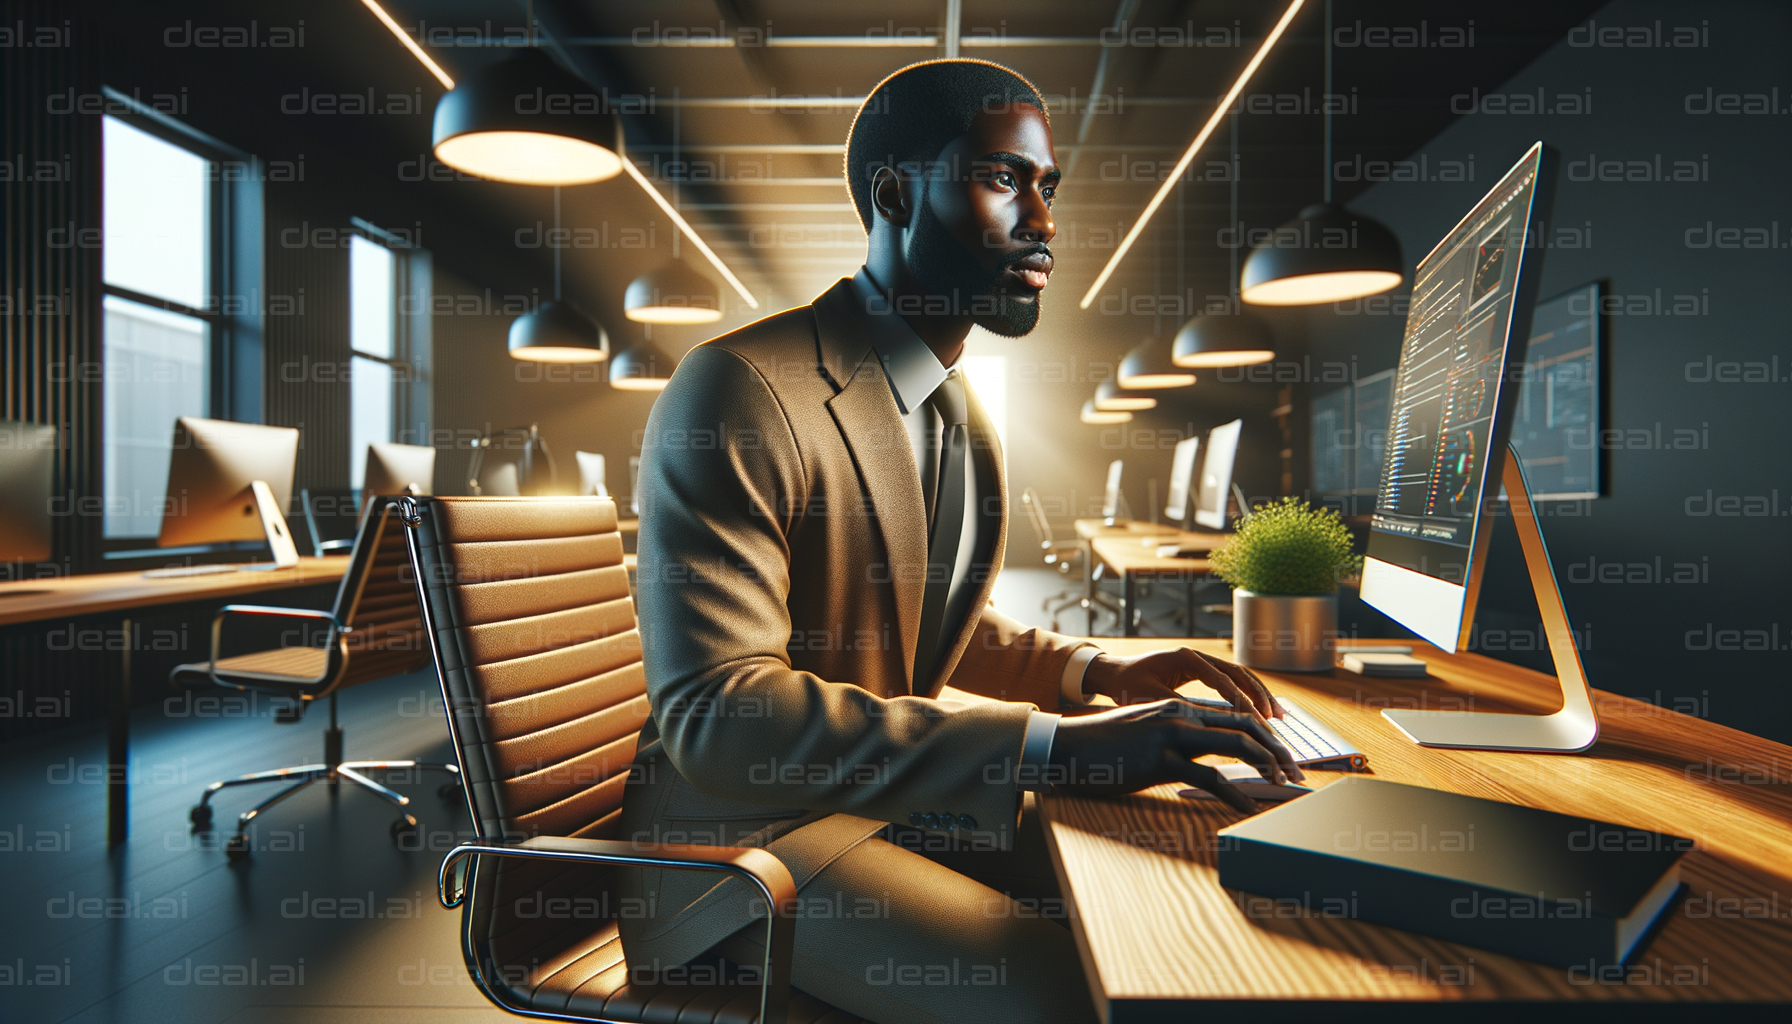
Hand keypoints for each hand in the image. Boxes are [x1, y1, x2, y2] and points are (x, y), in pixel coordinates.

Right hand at [1048, 699, 1304, 813]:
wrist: (1068, 747)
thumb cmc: (1106, 745)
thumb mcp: (1147, 733)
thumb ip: (1179, 737)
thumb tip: (1209, 755)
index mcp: (1179, 707)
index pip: (1236, 715)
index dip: (1267, 733)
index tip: (1284, 755)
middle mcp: (1180, 715)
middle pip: (1245, 726)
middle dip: (1278, 749)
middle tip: (1296, 773)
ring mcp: (1171, 736)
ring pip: (1235, 746)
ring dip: (1267, 766)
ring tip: (1282, 786)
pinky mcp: (1159, 760)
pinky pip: (1209, 776)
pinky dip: (1235, 793)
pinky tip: (1248, 807)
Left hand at [1081, 647, 1284, 719]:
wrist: (1114, 673)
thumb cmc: (1127, 685)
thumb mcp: (1148, 698)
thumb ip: (1176, 708)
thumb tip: (1205, 724)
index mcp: (1185, 658)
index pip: (1221, 679)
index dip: (1240, 701)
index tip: (1255, 720)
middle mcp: (1197, 655)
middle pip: (1238, 673)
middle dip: (1259, 696)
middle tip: (1274, 718)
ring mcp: (1201, 661)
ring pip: (1239, 676)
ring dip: (1259, 694)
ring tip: (1277, 716)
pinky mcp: (1201, 671)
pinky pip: (1231, 681)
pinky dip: (1248, 695)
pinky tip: (1260, 711)